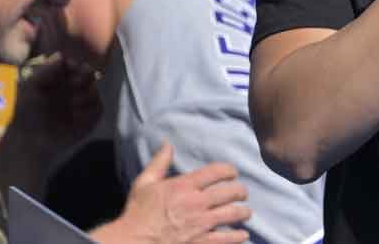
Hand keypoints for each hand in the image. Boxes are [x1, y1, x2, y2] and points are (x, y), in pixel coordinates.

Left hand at [10, 52, 101, 151]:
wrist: (32, 140)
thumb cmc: (27, 113)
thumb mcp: (30, 87)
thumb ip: (45, 70)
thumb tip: (61, 55)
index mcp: (58, 78)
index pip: (73, 63)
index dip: (74, 64)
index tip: (71, 68)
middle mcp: (72, 87)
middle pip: (88, 72)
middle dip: (84, 76)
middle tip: (73, 83)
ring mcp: (83, 101)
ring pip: (94, 88)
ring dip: (84, 94)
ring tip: (71, 103)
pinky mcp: (90, 117)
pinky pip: (98, 107)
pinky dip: (88, 111)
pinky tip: (75, 116)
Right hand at [95, 144, 251, 243]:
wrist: (132, 242)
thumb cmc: (137, 213)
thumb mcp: (144, 183)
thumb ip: (159, 162)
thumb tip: (167, 143)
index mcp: (184, 186)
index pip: (217, 171)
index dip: (230, 170)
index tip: (233, 173)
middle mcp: (196, 202)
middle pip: (231, 192)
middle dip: (241, 191)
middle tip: (242, 193)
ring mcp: (201, 224)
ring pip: (233, 214)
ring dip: (244, 212)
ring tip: (246, 212)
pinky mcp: (202, 242)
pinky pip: (227, 238)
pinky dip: (238, 236)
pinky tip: (243, 235)